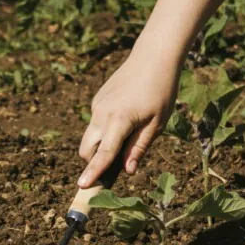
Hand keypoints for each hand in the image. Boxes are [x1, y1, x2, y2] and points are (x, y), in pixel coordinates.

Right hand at [77, 49, 177, 187]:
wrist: (153, 58)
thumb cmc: (161, 91)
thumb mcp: (157, 124)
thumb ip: (139, 148)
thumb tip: (127, 171)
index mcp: (119, 120)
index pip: (104, 153)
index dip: (94, 172)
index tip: (82, 186)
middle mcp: (102, 113)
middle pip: (87, 148)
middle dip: (94, 162)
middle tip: (115, 167)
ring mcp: (97, 105)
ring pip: (91, 136)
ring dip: (101, 146)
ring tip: (131, 137)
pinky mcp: (98, 100)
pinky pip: (97, 123)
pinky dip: (106, 131)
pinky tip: (129, 119)